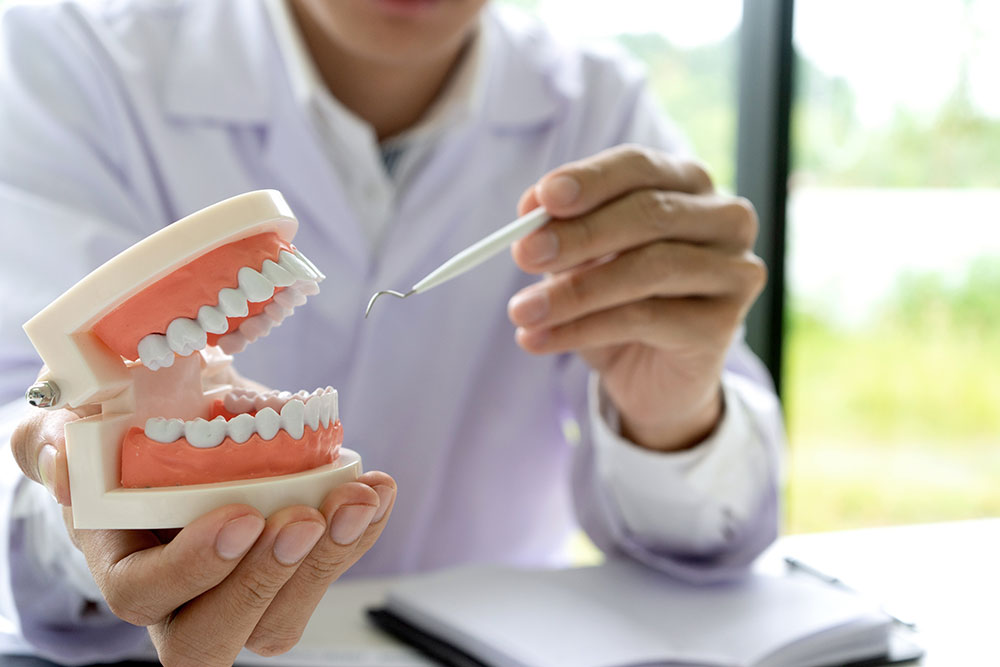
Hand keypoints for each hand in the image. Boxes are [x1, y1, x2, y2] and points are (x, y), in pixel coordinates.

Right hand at [11, 406, 395, 664]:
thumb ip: (52, 440)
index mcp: (123, 565)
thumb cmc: (121, 437)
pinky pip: (332, 568)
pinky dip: (363, 530)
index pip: (146, 596)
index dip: (193, 566)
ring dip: (331, 557)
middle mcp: (183, 599)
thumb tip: (61, 456)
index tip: (238, 515)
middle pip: (221, 633)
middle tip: (304, 517)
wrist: (176, 429)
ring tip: (359, 498)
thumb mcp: (74, 427)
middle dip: (269, 578)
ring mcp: (245, 590)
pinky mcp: (294, 566)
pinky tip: (377, 488)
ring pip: (286, 614)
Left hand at [508, 144, 765, 451]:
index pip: (639, 167)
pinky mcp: (723, 324)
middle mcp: (724, 219)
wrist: (653, 376)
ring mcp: (733, 270)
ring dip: (574, 291)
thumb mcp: (582, 260)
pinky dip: (583, 328)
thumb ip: (564, 229)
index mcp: (688, 184)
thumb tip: (532, 205)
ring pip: (648, 268)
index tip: (541, 199)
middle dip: (579, 235)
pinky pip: (645, 319)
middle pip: (649, 213)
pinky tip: (541, 338)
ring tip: (522, 310)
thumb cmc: (618, 301)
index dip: (590, 180)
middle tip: (524, 254)